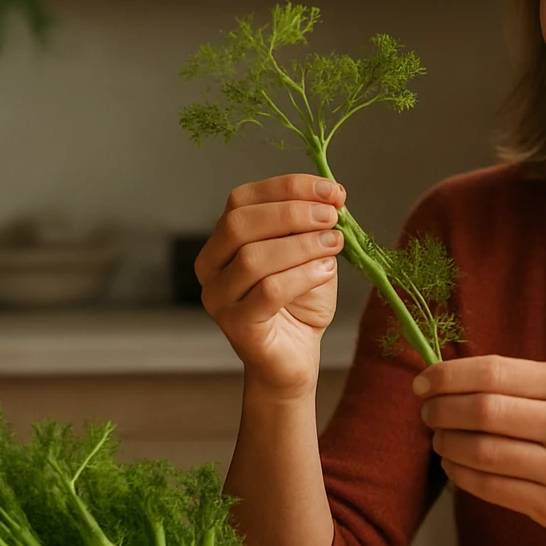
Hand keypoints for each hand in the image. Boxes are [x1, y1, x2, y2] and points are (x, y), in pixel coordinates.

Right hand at [197, 174, 346, 394]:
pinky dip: (302, 275)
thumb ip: (312, 225)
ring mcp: (217, 297)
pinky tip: (326, 269)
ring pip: (252, 258)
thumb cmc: (300, 302)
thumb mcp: (309, 252)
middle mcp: (210, 265)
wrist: (295, 356)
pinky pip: (268, 292)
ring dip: (301, 244)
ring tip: (335, 243)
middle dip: (291, 213)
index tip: (332, 191)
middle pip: (240, 224)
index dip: (288, 188)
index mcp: (222, 239)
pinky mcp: (236, 325)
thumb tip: (332, 194)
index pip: (242, 199)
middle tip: (332, 217)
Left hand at [414, 355, 545, 545]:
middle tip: (427, 412)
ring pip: (482, 451)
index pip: (495, 372)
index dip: (449, 376)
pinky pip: (490, 486)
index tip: (423, 382)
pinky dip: (461, 473)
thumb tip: (452, 376)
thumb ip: (527, 384)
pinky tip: (454, 465)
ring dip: (447, 444)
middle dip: (442, 410)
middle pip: (484, 411)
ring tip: (439, 439)